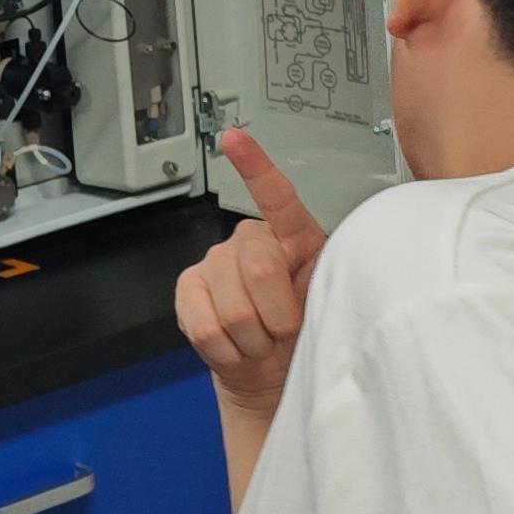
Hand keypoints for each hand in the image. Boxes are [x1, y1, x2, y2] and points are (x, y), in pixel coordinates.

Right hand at [176, 127, 329, 420]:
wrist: (273, 374)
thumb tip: (318, 271)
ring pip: (233, 309)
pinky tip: (236, 346)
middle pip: (259, 270)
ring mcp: (213, 263)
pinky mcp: (187, 290)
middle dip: (278, 316)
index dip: (254, 167)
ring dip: (255, 341)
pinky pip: (206, 326)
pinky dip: (229, 350)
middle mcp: (249, 241)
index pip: (275, 196)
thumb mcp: (327, 302)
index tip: (234, 138)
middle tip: (283, 331)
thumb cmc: (307, 333)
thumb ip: (321, 280)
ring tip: (261, 341)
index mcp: (291, 235)